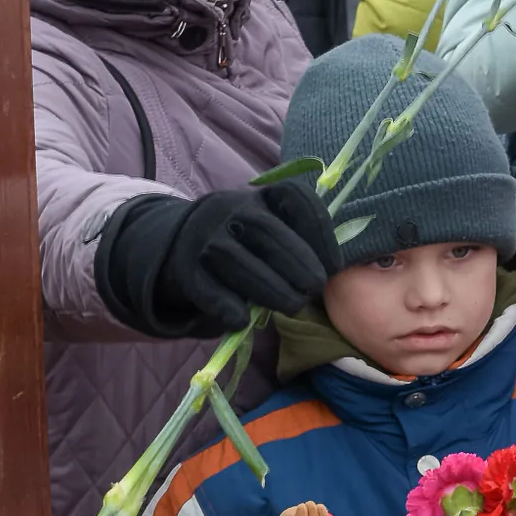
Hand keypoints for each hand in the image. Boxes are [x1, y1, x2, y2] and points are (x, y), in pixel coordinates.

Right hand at [96, 177, 339, 338]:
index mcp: (262, 195)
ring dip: (269, 288)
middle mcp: (230, 208)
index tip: (334, 266)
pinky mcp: (184, 269)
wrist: (178, 247)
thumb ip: (300, 243)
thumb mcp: (271, 231)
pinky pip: (206, 288)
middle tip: (314, 289)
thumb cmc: (244, 246)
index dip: (321, 233)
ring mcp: (203, 236)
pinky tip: (242, 320)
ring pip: (235, 260)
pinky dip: (227, 306)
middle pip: (267, 231)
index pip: (296, 198)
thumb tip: (336, 275)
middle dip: (297, 263)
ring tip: (291, 306)